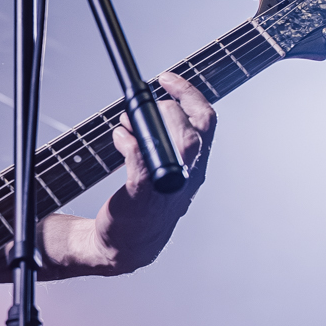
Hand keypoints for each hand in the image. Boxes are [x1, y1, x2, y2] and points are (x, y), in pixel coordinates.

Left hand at [80, 72, 216, 273]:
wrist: (126, 246)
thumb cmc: (143, 206)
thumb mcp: (162, 171)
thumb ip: (160, 142)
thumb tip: (142, 109)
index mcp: (195, 165)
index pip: (206, 121)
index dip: (189, 94)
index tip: (167, 78)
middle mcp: (187, 175)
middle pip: (193, 130)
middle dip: (164, 109)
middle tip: (138, 110)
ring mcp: (168, 187)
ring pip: (179, 143)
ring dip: (148, 123)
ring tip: (124, 124)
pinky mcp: (144, 196)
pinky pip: (141, 159)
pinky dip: (128, 141)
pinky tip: (119, 139)